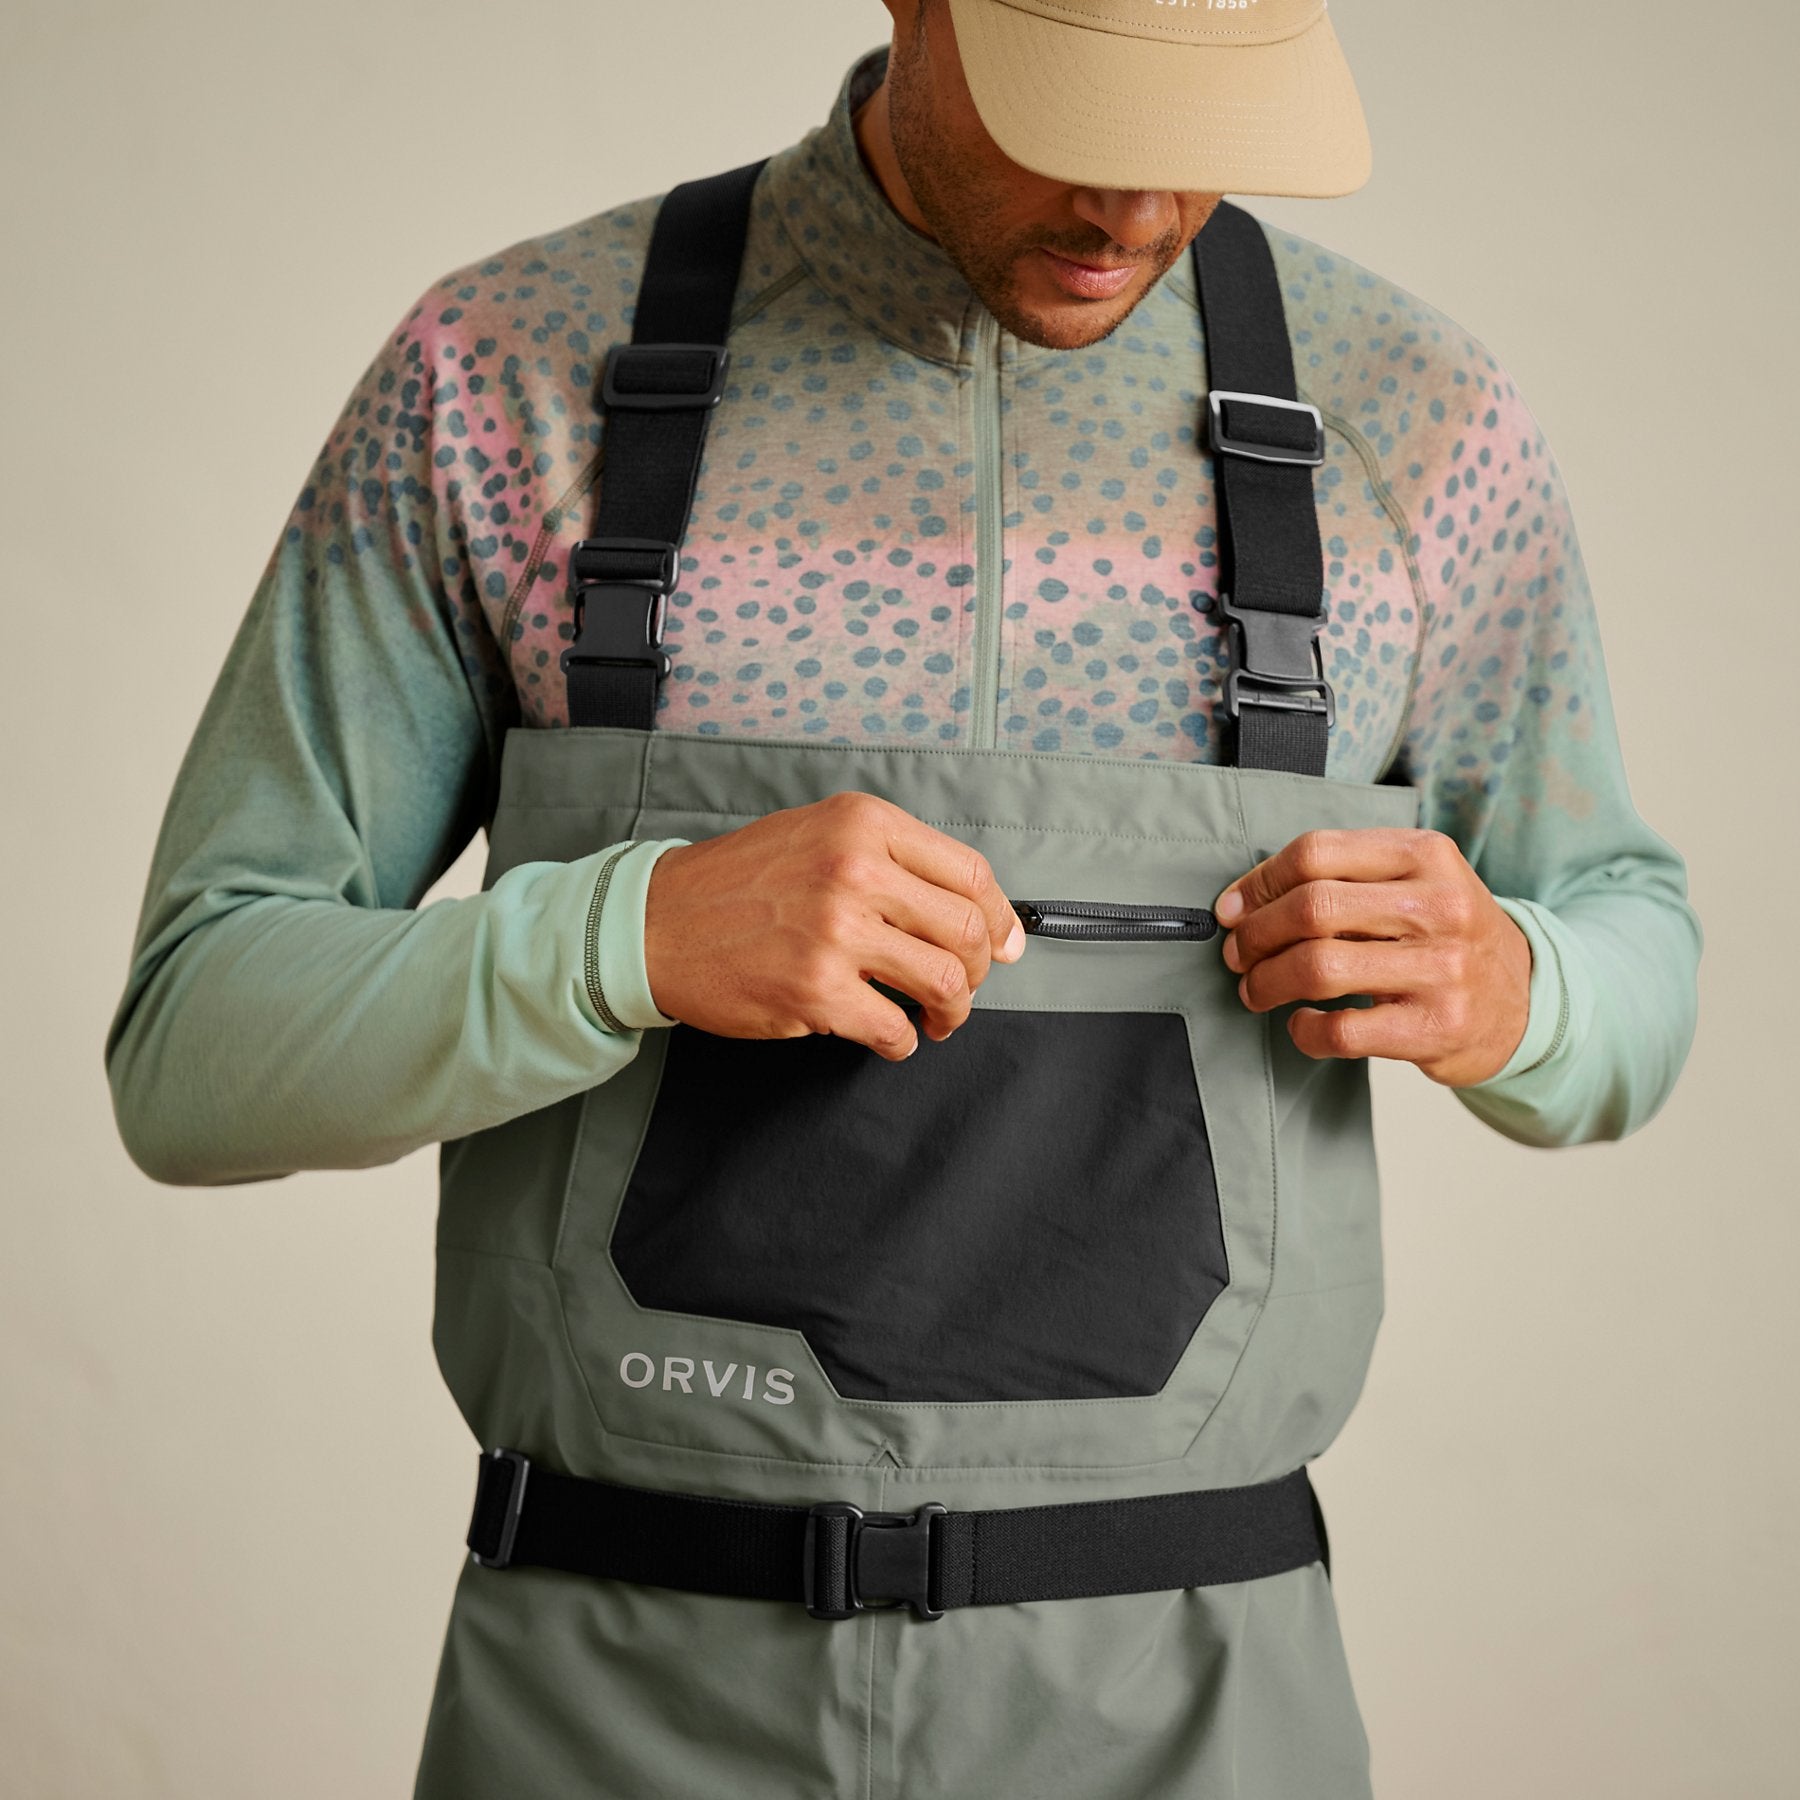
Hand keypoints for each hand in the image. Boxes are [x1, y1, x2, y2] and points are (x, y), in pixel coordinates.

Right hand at [642, 791, 1025, 1060]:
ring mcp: (836, 931)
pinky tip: (886, 1035)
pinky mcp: (815, 990)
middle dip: (979, 971)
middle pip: (968, 931)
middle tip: (961, 988)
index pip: (971, 873)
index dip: (1001, 918)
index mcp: (863, 825)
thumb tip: (983, 917)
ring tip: (933, 1018)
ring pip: (944, 982)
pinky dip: (902, 1042)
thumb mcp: (818, 835)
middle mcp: (855, 869)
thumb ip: (894, 863)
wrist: (656, 922)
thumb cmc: (739, 884)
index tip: (1005, 944)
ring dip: (951, 1012)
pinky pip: (894, 1029)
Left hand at [1215, 828, 1531, 1086]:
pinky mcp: (1438, 1027)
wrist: (1523, 1002)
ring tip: (1255, 989)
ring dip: (1266, 981)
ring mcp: (1443, 968)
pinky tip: (1301, 1024)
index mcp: (1426, 854)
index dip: (1259, 883)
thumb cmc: (1443, 936)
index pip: (1315, 853)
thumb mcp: (1414, 883)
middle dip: (1255, 935)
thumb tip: (1239, 905)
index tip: (1232, 910)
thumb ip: (1341, 879)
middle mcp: (1440, 905)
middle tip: (1237, 955)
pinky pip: (1342, 1030)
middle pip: (1311, 908)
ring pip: (1319, 967)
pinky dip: (1304, 1030)